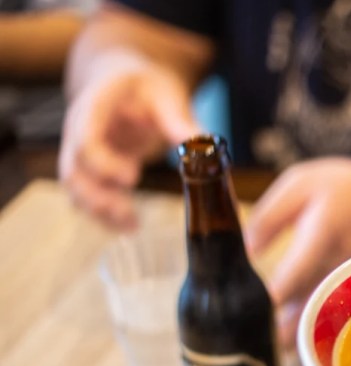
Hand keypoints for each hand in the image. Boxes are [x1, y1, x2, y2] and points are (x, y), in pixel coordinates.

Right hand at [59, 57, 198, 229]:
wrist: (126, 80)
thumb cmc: (145, 85)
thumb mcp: (166, 93)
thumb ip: (180, 119)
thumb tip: (204, 144)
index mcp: (94, 108)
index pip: (85, 138)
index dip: (104, 162)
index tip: (132, 178)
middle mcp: (79, 132)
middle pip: (73, 170)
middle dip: (97, 196)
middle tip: (128, 212)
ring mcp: (82, 153)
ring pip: (77, 189)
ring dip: (100, 211)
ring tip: (132, 225)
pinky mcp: (93, 170)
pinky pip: (89, 196)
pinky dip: (105, 215)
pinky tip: (130, 226)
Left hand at [245, 158, 350, 347]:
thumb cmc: (342, 188)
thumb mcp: (300, 184)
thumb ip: (270, 217)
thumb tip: (245, 252)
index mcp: (324, 230)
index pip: (299, 269)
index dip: (278, 293)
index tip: (257, 313)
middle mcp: (342, 260)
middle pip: (312, 302)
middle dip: (287, 328)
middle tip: (262, 345)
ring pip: (324, 312)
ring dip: (300, 332)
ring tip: (274, 348)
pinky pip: (333, 310)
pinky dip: (313, 325)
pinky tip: (294, 338)